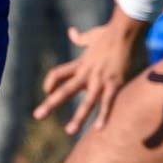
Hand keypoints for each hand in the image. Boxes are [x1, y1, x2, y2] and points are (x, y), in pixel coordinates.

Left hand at [34, 17, 142, 134]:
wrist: (124, 31)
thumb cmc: (109, 33)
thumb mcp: (91, 36)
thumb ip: (80, 38)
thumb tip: (71, 31)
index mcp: (80, 64)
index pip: (57, 74)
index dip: (50, 82)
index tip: (47, 91)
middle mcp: (86, 73)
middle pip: (65, 91)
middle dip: (50, 104)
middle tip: (37, 116)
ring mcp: (100, 80)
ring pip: (87, 102)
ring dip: (78, 117)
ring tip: (69, 131)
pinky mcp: (115, 83)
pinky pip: (108, 102)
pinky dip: (104, 115)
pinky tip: (99, 128)